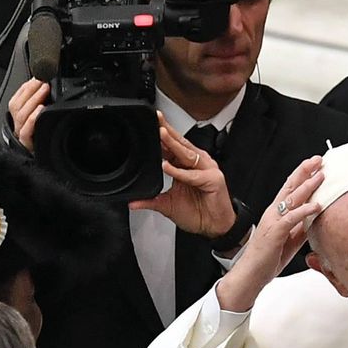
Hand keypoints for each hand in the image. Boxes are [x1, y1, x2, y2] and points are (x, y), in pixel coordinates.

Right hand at [7, 77, 48, 152]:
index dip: (26, 87)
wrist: (43, 166)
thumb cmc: (43, 143)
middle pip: (17, 105)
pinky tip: (41, 110)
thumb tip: (50, 89)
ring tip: (44, 89)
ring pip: (20, 114)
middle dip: (30, 90)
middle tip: (42, 80)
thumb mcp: (43, 123)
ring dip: (33, 99)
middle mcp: (18, 126)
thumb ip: (43, 107)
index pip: (17, 99)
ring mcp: (22, 135)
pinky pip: (25, 131)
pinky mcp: (28, 145)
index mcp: (20, 119)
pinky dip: (32, 118)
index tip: (37, 76)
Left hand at [129, 111, 236, 237]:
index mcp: (186, 166)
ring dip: (173, 144)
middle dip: (167, 131)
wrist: (215, 228)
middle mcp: (197, 164)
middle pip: (180, 144)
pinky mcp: (213, 179)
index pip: (172, 147)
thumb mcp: (168, 205)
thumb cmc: (198, 213)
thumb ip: (151, 201)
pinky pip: (193, 174)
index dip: (162, 137)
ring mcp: (207, 169)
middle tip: (156, 119)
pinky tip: (167, 167)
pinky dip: (179, 171)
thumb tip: (132, 202)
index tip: (149, 126)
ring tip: (160, 134)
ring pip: (187, 154)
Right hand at [215, 156, 324, 312]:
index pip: (290, 189)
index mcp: (276, 214)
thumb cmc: (267, 259)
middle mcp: (273, 213)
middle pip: (290, 186)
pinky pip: (292, 218)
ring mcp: (273, 221)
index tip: (315, 166)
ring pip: (291, 198)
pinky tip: (317, 205)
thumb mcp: (289, 240)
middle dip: (305, 171)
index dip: (302, 176)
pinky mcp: (275, 232)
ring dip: (307, 185)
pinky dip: (305, 210)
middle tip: (318, 159)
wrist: (251, 275)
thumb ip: (300, 228)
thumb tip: (313, 220)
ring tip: (321, 175)